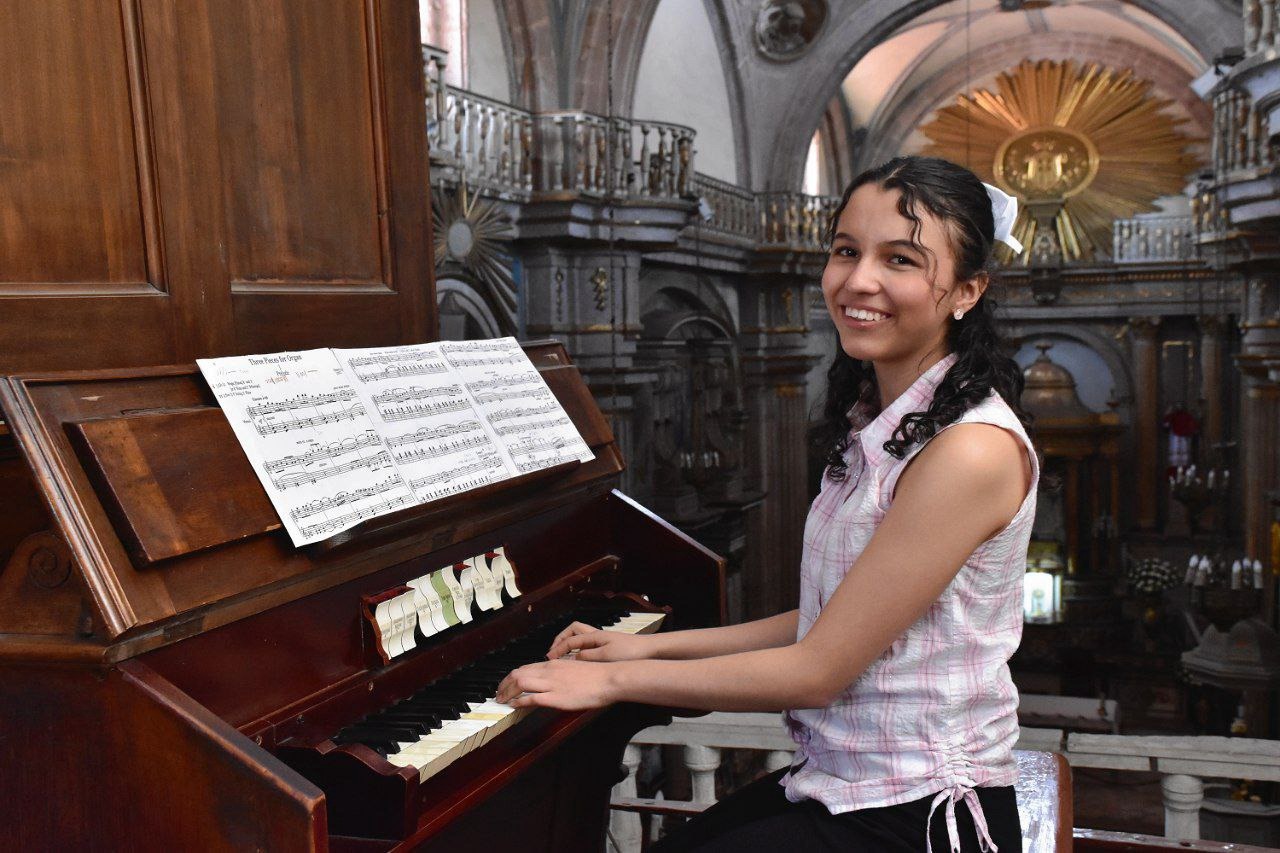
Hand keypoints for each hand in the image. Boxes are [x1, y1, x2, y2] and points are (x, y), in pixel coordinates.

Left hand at [494, 658, 618, 710]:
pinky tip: (514, 705)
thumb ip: (561, 672)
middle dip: (504, 684)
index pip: (525, 668)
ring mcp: (551, 684)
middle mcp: (549, 671)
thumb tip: (552, 679)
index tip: (506, 684)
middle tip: (498, 694)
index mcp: (553, 664)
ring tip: (502, 700)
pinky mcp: (555, 697)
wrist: (608, 679)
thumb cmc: (596, 675)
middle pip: (517, 674)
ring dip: (507, 692)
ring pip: (520, 683)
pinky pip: (531, 698)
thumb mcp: (574, 668)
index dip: (512, 677)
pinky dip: (519, 701)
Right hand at [547, 621, 654, 661]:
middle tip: (553, 652)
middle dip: (561, 639)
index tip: (549, 658)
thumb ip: (588, 656)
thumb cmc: (630, 651)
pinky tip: (580, 661)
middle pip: (573, 631)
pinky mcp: (608, 647)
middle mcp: (597, 636)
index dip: (558, 649)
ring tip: (563, 656)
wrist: (650, 650)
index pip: (570, 640)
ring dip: (570, 644)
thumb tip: (573, 658)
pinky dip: (580, 650)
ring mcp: (602, 641)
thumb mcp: (606, 655)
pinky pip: (588, 645)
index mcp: (594, 636)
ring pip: (580, 637)